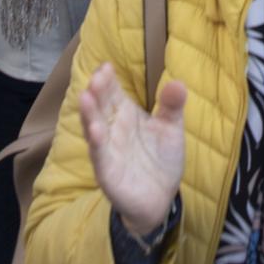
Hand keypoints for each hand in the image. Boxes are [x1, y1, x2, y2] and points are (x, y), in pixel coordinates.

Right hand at [80, 61, 187, 240]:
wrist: (161, 197)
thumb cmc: (162, 159)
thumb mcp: (171, 128)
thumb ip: (172, 106)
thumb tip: (177, 82)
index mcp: (125, 114)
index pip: (112, 93)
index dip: (108, 80)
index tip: (105, 66)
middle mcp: (112, 129)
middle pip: (101, 106)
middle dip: (97, 91)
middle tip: (97, 76)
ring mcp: (108, 150)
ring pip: (94, 128)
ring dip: (89, 114)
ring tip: (85, 96)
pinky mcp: (108, 172)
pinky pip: (100, 156)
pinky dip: (96, 143)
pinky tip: (95, 130)